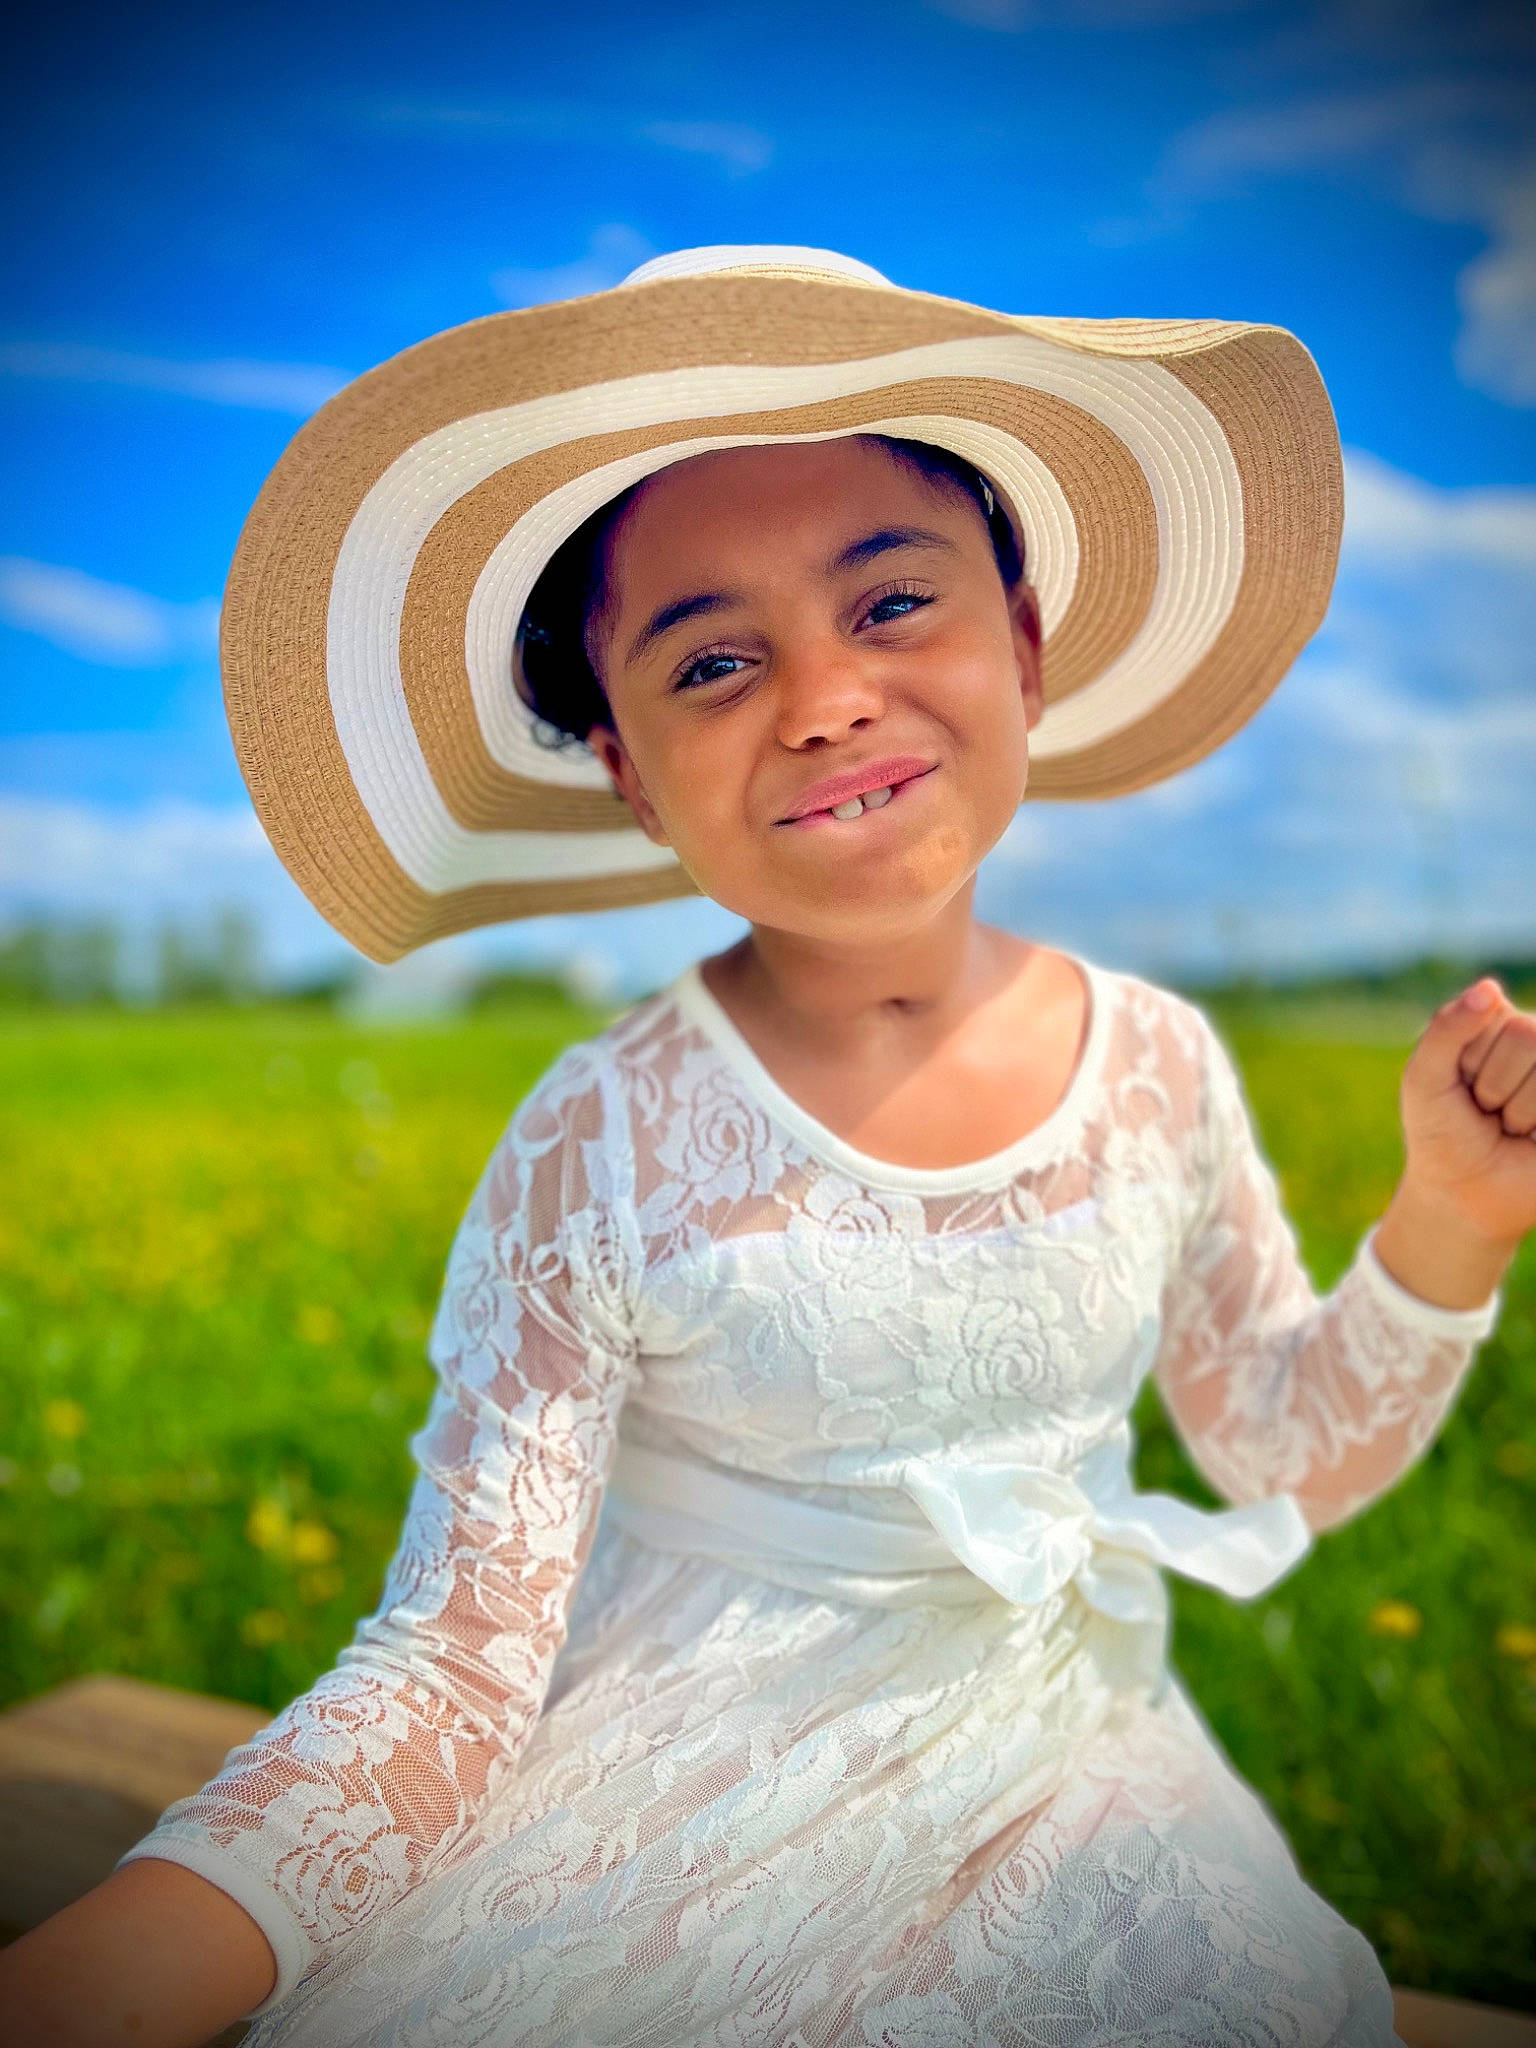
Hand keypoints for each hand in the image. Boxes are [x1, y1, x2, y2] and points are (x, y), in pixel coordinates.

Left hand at [1398, 977, 1535, 1252]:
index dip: (1467, 1056)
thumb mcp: (1425, 1079)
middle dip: (1493, 1083)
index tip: (1458, 1084)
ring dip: (1517, 1110)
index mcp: (1496, 1022)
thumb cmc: (1441, 1131)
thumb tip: (1490, 987)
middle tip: (1485, 1110)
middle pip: (1528, 1034)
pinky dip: (1534, 1123)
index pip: (1492, 1011)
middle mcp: (1535, 1039)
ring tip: (1507, 1125)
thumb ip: (1447, 1030)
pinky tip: (1530, 1136)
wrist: (1464, 1192)